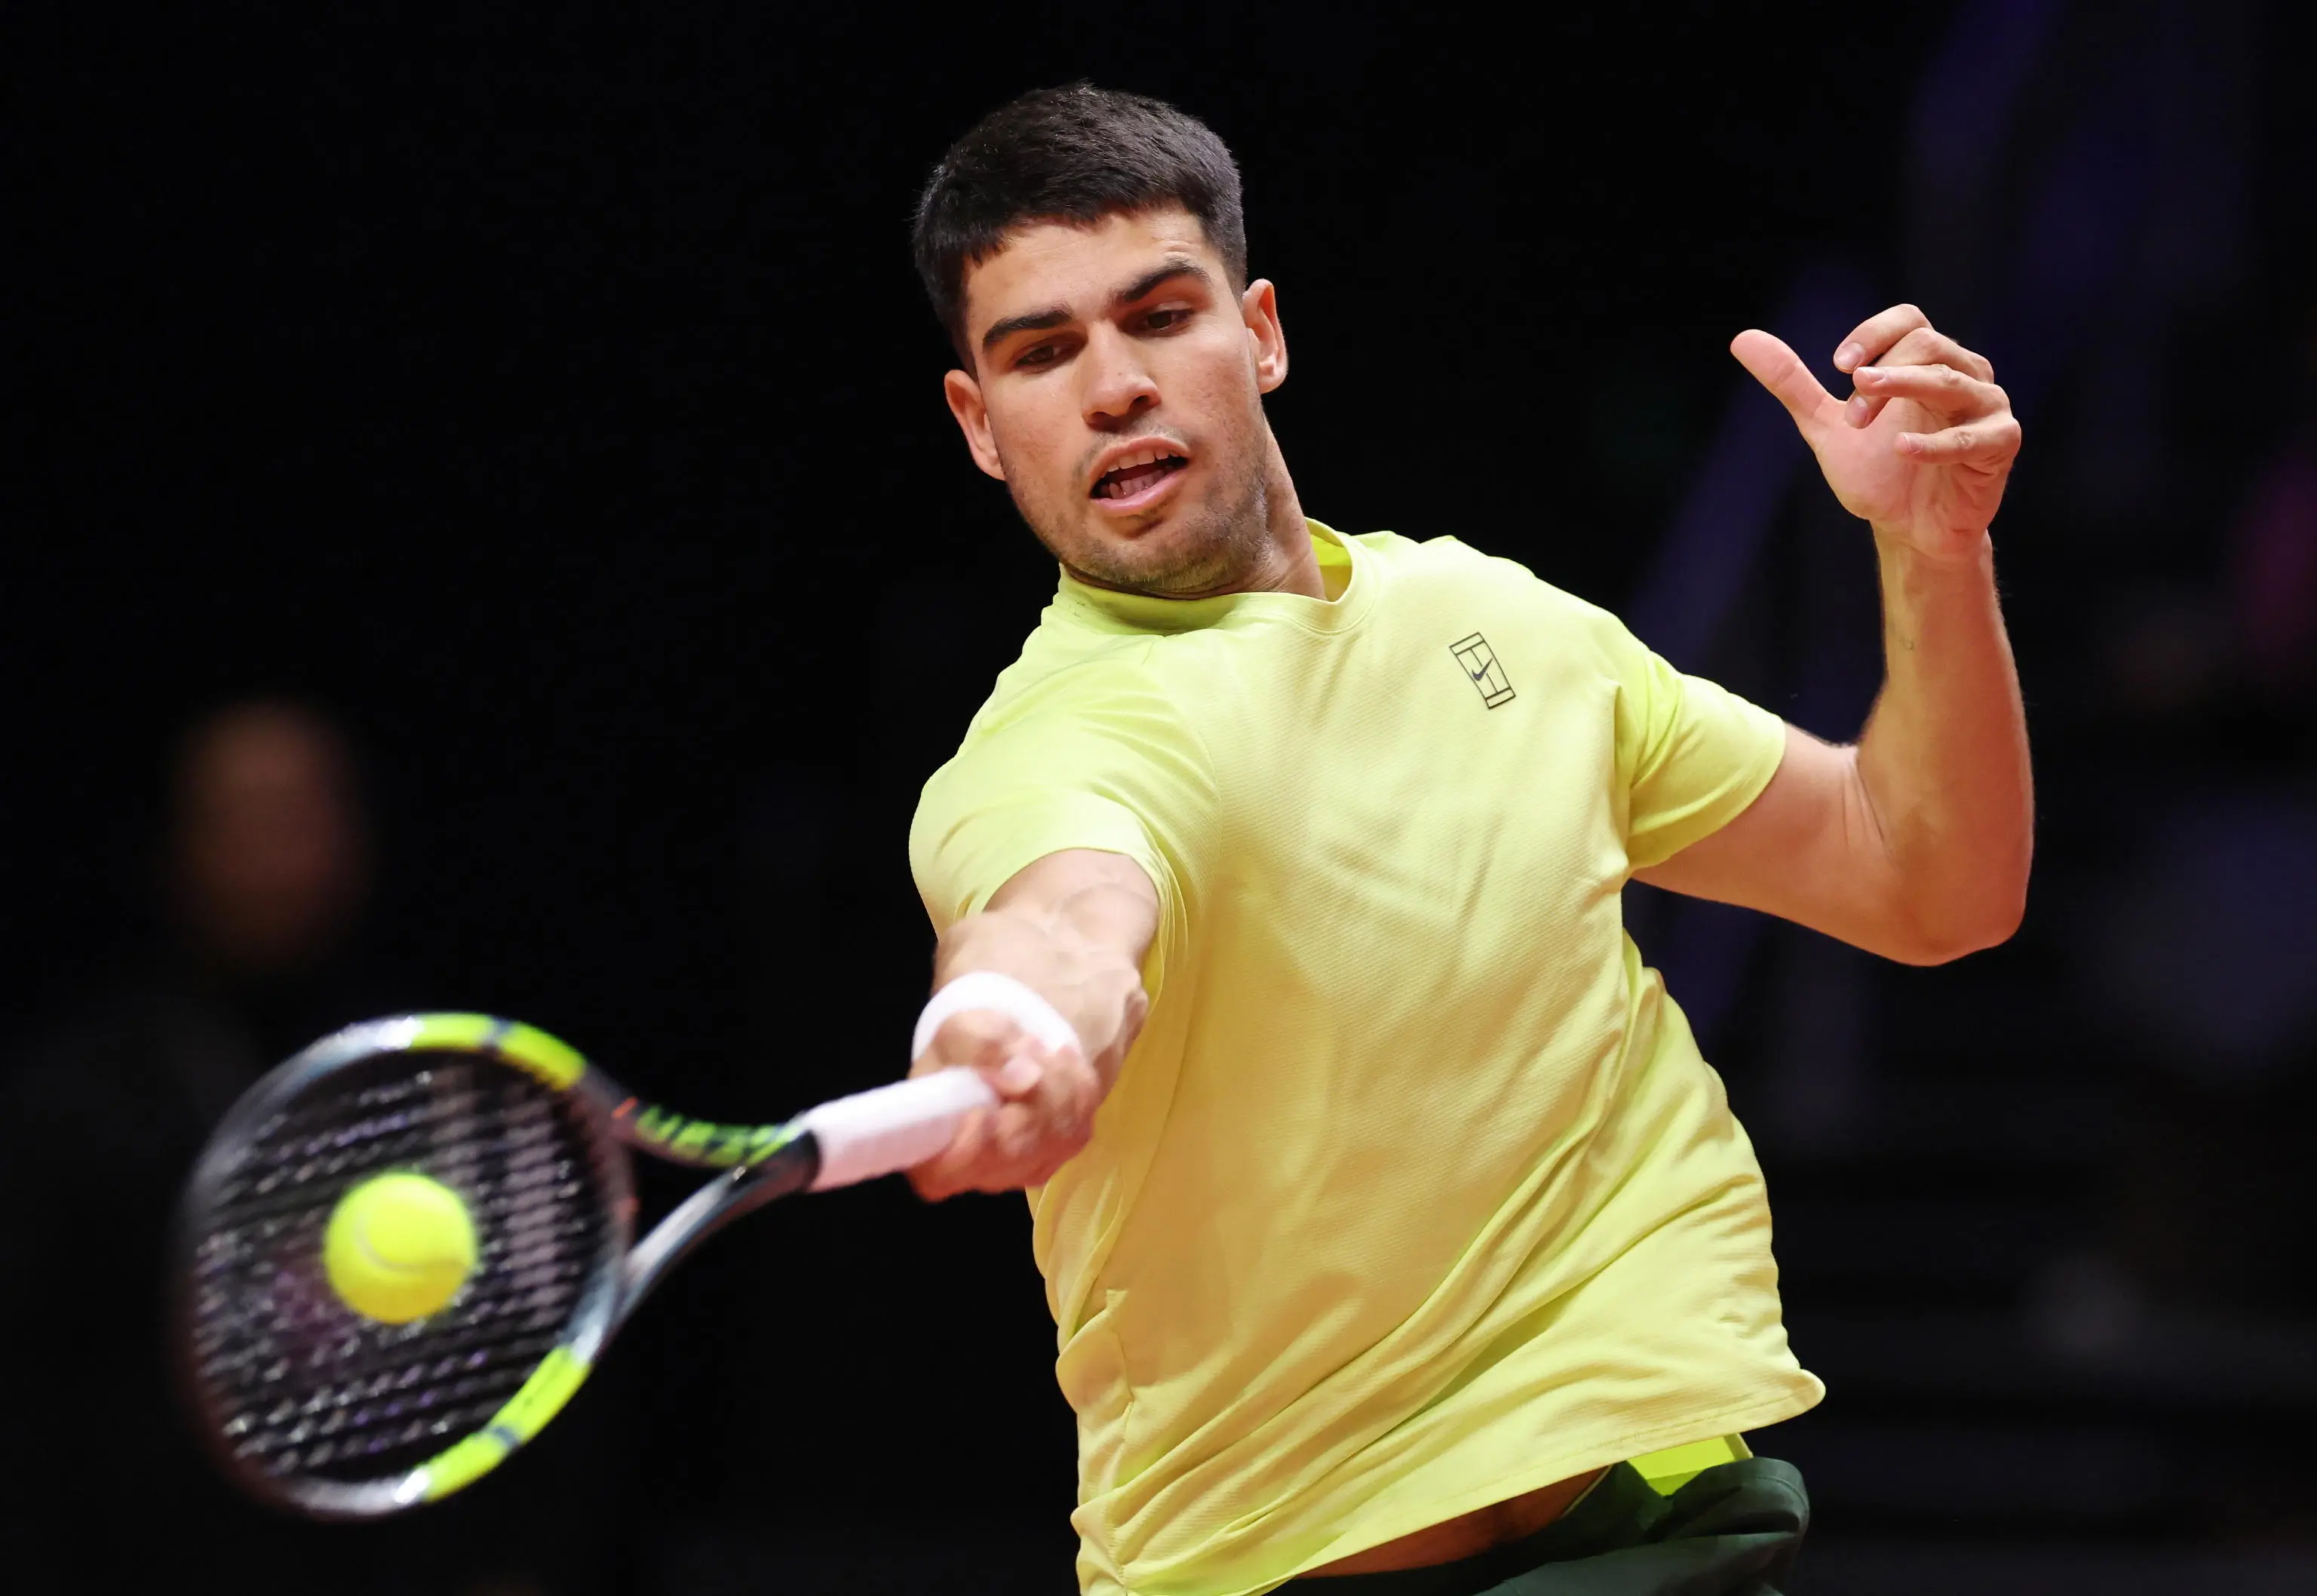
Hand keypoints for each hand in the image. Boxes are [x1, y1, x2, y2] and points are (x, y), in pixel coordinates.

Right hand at [905, 1007, 1102, 1199]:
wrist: (1007, 1047)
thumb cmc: (969, 1045)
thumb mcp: (962, 1029)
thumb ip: (980, 1048)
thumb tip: (1021, 1078)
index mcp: (931, 1148)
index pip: (944, 1172)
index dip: (968, 1146)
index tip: (983, 1109)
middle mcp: (978, 1172)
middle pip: (1016, 1150)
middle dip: (1028, 1091)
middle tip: (1025, 1047)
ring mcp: (1024, 1168)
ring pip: (1056, 1134)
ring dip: (1055, 1080)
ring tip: (1035, 1048)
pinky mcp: (1060, 1154)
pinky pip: (1080, 1122)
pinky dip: (1074, 1085)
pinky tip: (1056, 1064)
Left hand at [1732, 304, 2019, 560]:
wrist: (1909, 530)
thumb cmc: (1878, 473)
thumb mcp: (1826, 426)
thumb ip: (1791, 384)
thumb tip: (1742, 339)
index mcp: (1925, 362)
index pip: (1910, 320)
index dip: (1875, 333)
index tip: (1837, 365)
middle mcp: (1962, 374)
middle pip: (1927, 345)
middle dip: (1882, 374)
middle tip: (1850, 413)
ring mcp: (1986, 407)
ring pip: (1953, 380)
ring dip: (1904, 390)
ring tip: (1861, 413)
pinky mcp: (2000, 444)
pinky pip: (1975, 435)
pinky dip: (1938, 442)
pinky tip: (1902, 449)